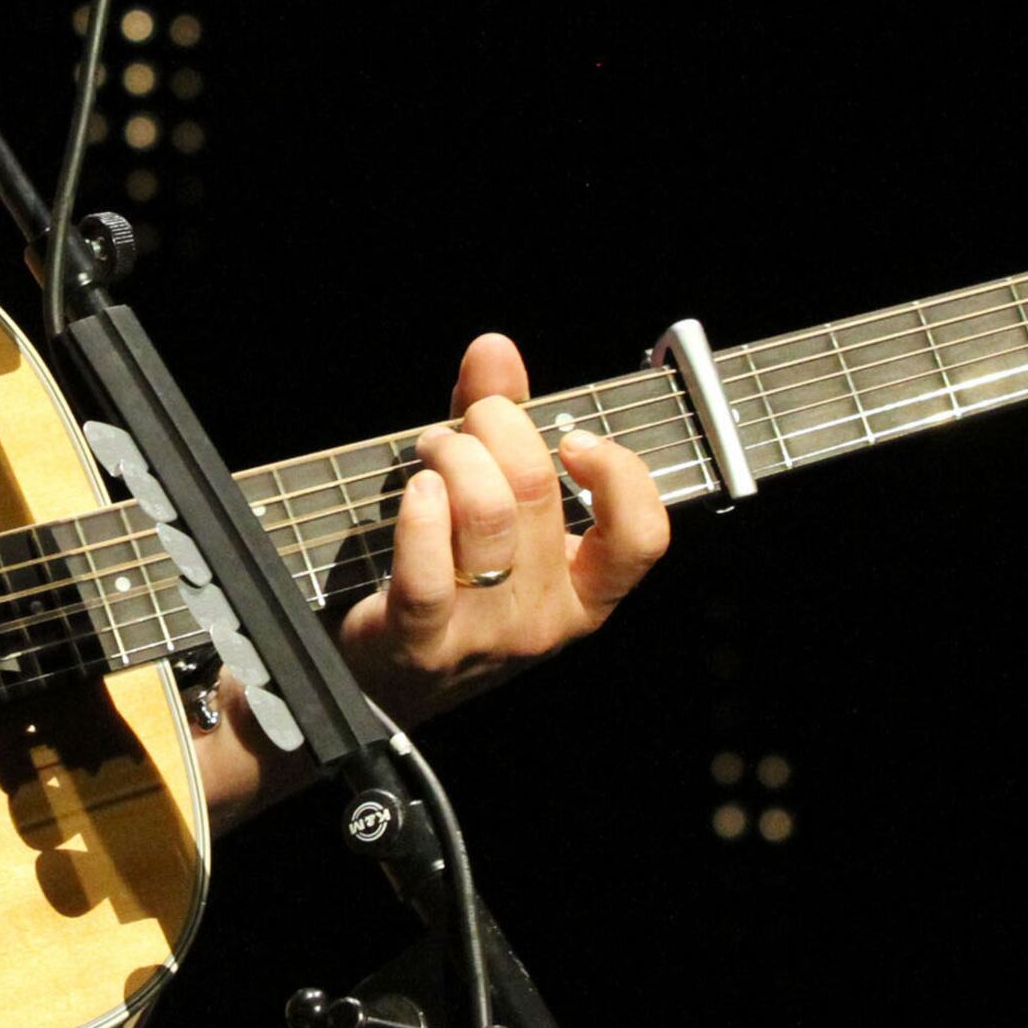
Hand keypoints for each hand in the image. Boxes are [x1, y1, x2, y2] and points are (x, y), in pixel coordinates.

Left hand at [333, 333, 670, 717]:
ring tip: (429, 454)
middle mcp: (545, 618)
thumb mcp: (496, 505)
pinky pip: (429, 572)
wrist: (384, 679)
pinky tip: (415, 492)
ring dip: (449, 455)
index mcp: (584, 591)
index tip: (573, 440)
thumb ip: (502, 425)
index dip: (617, 474)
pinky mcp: (421, 642)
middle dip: (492, 429)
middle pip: (535, 492)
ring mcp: (486, 635)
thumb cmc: (451, 578)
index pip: (642, 537)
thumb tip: (496, 348)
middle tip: (458, 428)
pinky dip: (419, 516)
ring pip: (485, 514)